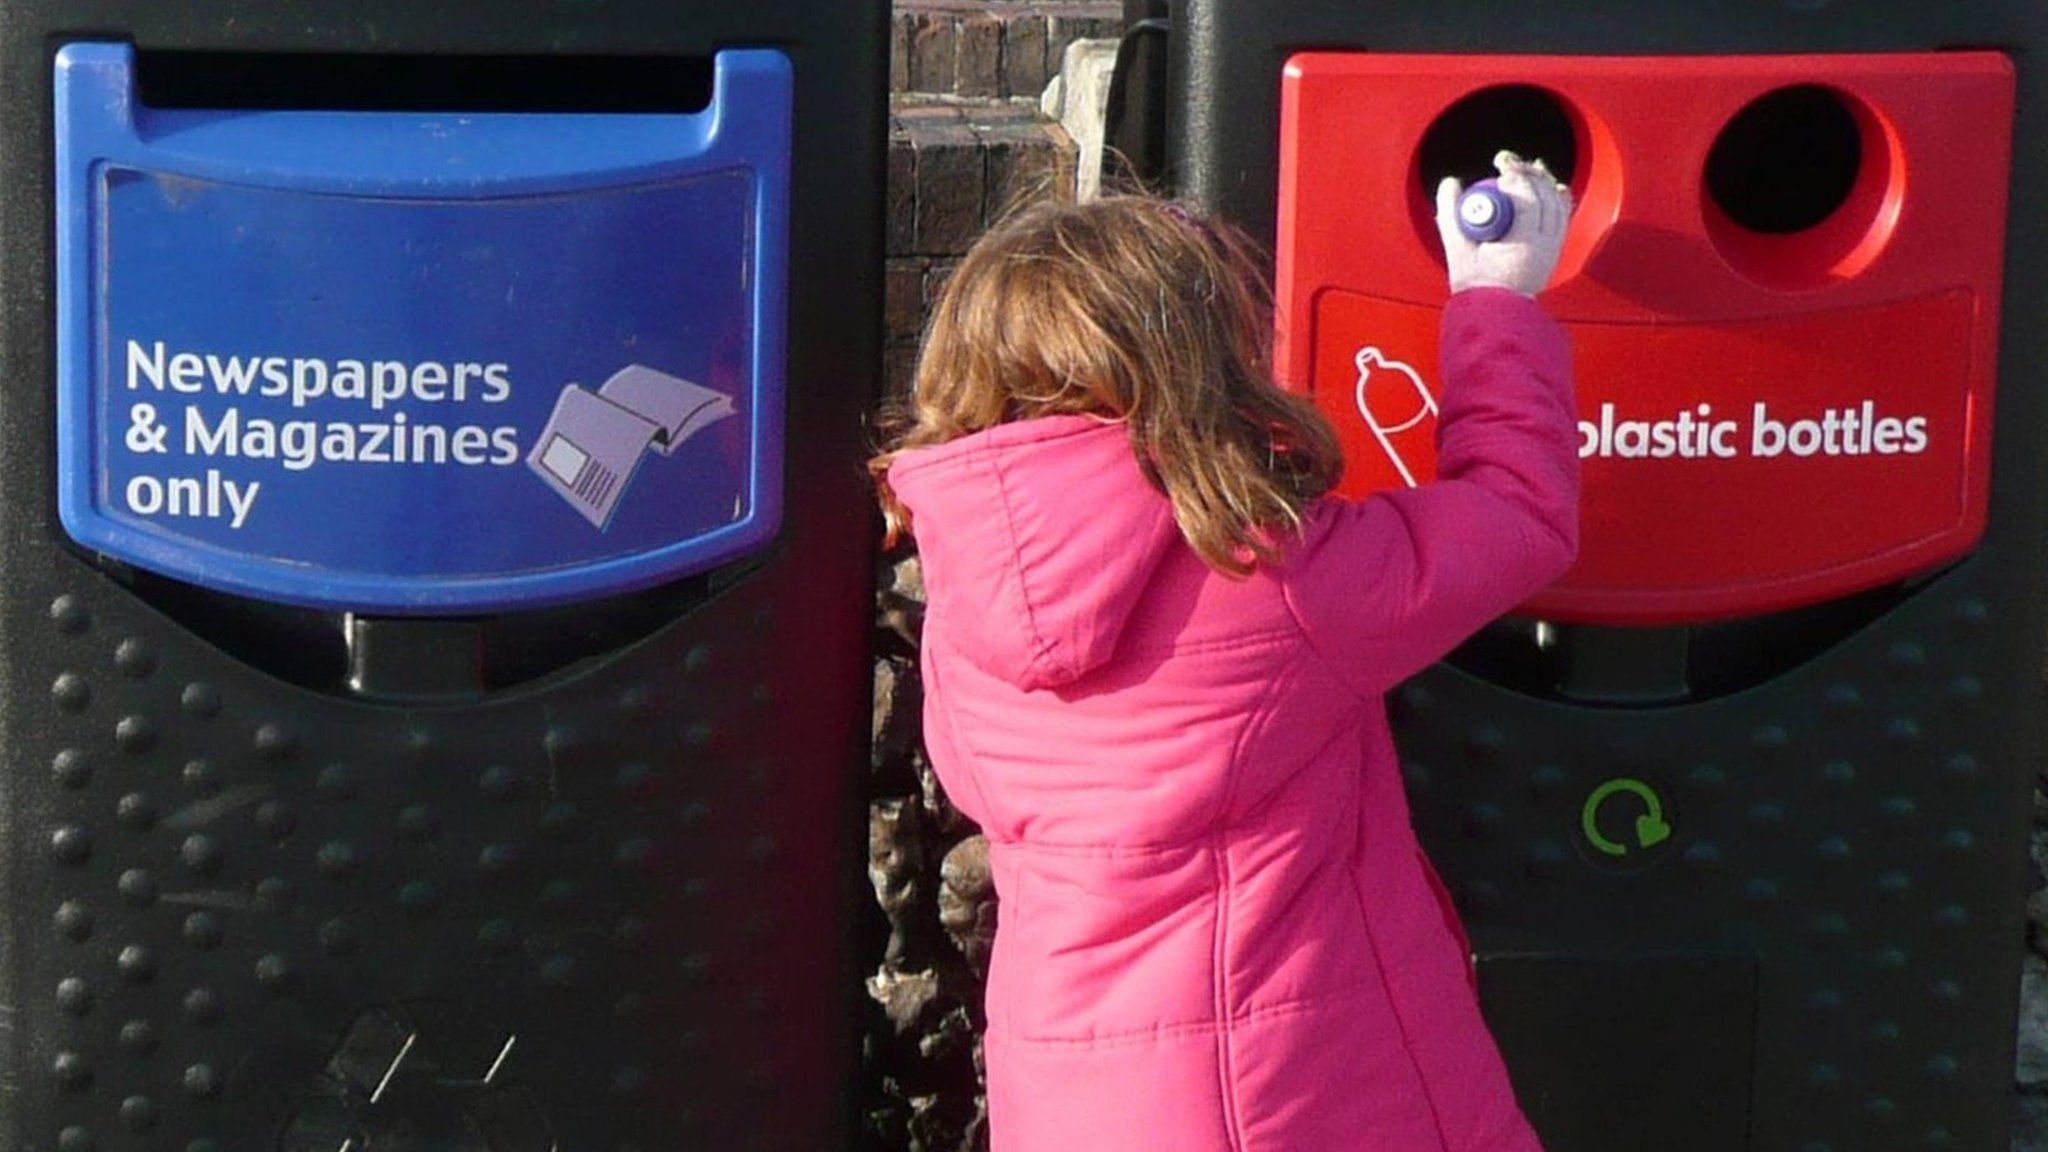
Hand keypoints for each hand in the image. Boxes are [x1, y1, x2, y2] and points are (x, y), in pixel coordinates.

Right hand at [1436, 150, 1573, 296]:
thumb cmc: (1477, 287)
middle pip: (1546, 196)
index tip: (1500, 168)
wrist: (1495, 312)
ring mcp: (1554, 246)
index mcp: (1523, 246)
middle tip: (1508, 162)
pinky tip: (1552, 184)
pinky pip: (1563, 215)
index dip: (1516, 178)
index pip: (1528, 201)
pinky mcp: (1556, 248)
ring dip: (1544, 182)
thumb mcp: (1456, 250)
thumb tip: (1450, 183)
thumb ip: (1450, 215)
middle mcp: (1545, 245)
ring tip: (1529, 167)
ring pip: (1558, 203)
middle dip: (1529, 173)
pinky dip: (1558, 198)